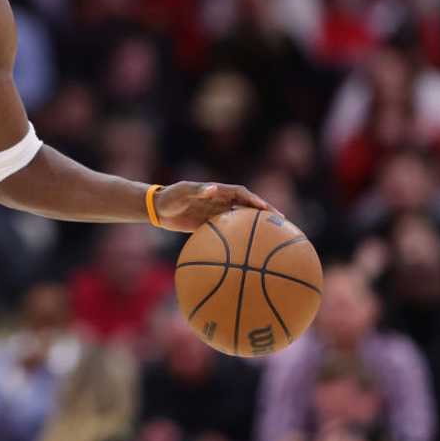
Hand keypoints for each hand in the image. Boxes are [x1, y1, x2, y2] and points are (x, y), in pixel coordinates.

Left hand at [154, 181, 273, 231]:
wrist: (158, 209)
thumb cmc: (169, 197)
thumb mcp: (182, 192)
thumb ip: (197, 190)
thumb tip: (213, 188)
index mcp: (217, 191)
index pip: (241, 194)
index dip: (255, 200)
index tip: (266, 209)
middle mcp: (220, 201)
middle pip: (247, 206)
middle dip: (264, 212)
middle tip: (281, 223)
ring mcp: (216, 213)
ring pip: (241, 219)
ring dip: (256, 226)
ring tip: (272, 238)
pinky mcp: (210, 224)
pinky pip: (229, 231)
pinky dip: (240, 238)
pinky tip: (247, 252)